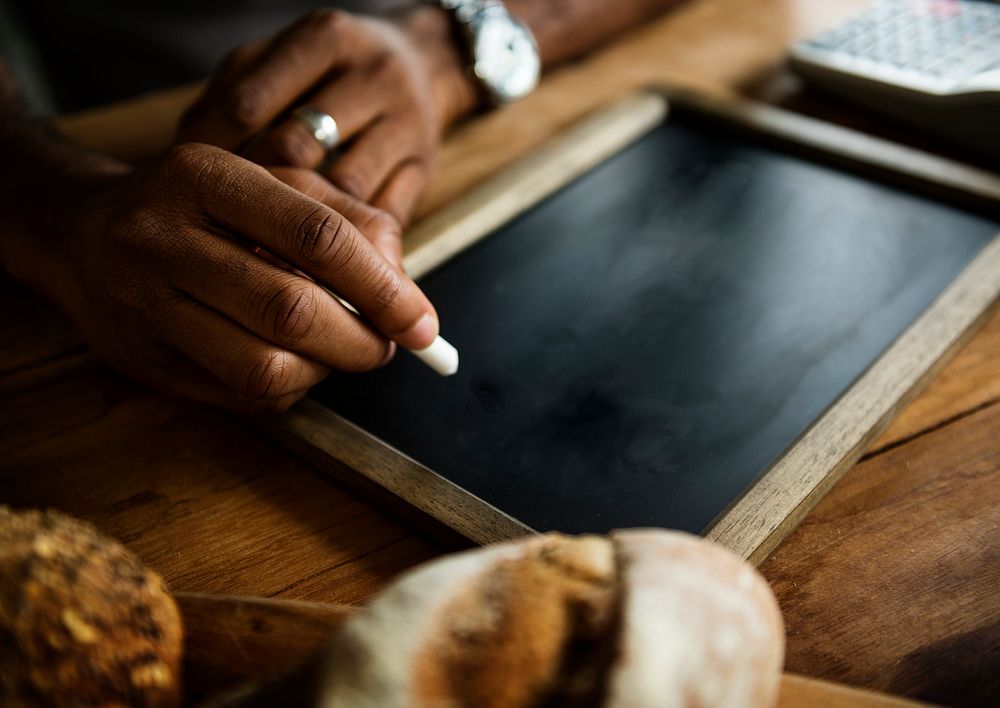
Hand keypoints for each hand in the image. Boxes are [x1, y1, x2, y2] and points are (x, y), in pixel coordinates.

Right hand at [39, 143, 436, 412]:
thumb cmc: (202, 207)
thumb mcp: (272, 185)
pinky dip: (289, 389)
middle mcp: (162, 237)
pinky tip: (294, 362)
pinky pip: (239, 396)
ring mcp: (143, 304)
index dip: (383, 288)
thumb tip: (406, 292)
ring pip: (264, 366)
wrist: (80, 232)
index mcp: (205, 176)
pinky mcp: (140, 359)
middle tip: (386, 346)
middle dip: (360, 341)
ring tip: (337, 351)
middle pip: (291, 311)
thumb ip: (349, 221)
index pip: (317, 237)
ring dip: (325, 372)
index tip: (422, 324)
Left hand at [178, 9, 474, 225]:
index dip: (211, 152)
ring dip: (300, 225)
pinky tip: (316, 254)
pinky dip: (345, 243)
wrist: (427, 65)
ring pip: (342, 189)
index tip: (190, 186)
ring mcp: (405, 123)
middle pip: (295, 147)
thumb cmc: (331, 72)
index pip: (248, 103)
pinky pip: (382, 216)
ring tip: (265, 246)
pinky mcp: (424, 168)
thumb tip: (181, 157)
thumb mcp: (282, 61)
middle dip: (253, 191)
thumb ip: (235, 97)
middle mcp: (371, 76)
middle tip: (223, 223)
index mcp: (324, 39)